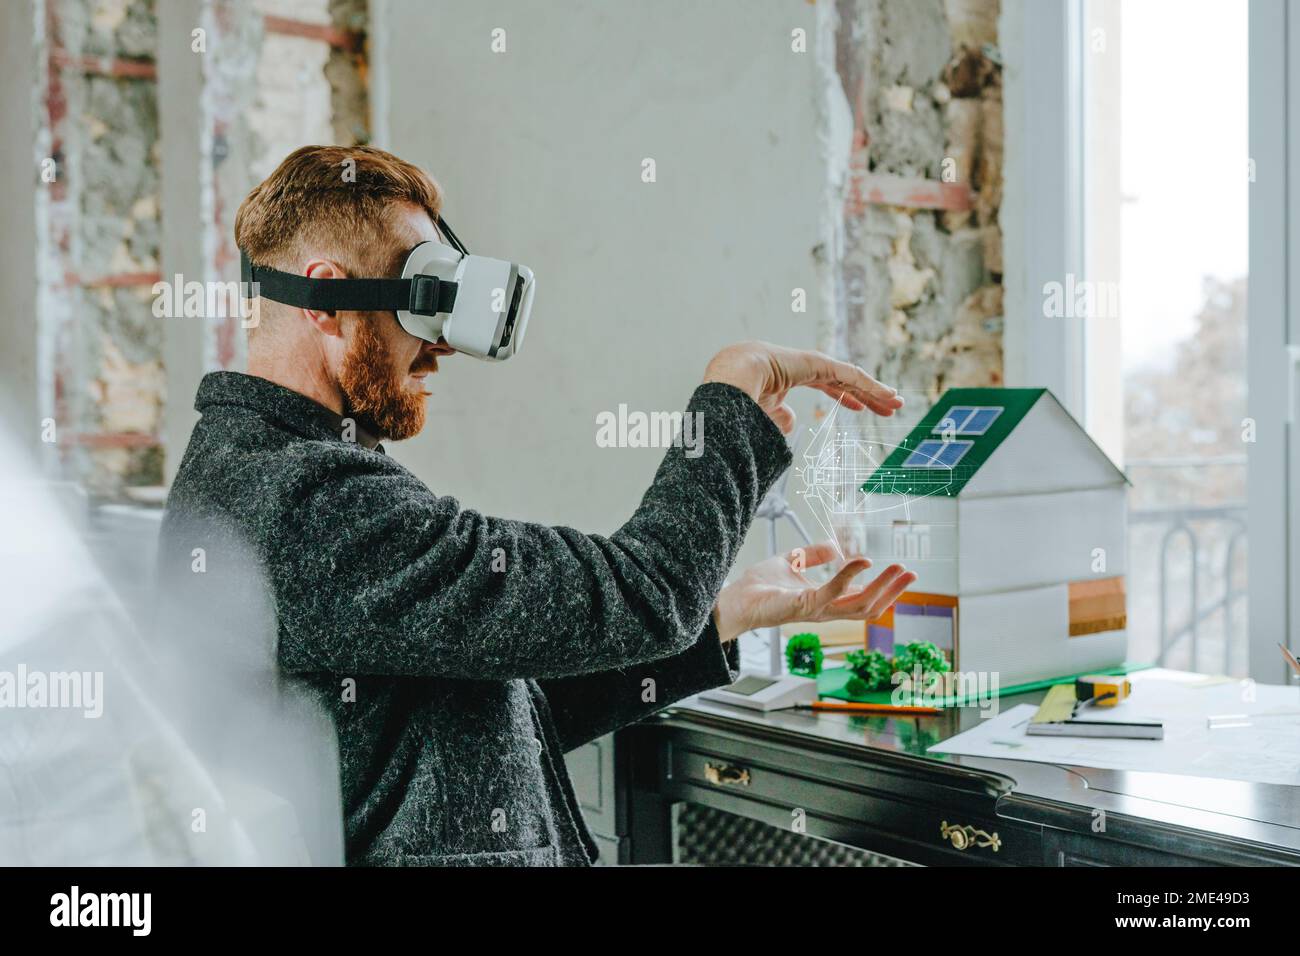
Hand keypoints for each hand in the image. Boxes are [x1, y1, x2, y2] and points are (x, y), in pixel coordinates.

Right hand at [702, 341, 902, 433]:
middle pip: (845, 381)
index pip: (827, 386)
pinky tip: (887, 395)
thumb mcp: (765, 414)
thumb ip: (780, 418)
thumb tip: (794, 422)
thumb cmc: (740, 397)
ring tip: (896, 401)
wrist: (731, 380)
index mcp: (792, 376)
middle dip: (867, 394)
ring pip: (852, 377)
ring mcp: (813, 362)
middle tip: (888, 407)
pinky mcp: (819, 362)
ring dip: (875, 390)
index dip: (846, 397)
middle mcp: (806, 367)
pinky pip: (850, 374)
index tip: (860, 408)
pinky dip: (870, 385)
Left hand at [712, 542, 917, 642]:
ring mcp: (816, 611)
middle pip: (869, 607)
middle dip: (892, 592)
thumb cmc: (759, 585)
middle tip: (912, 574)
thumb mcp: (791, 562)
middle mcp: (825, 610)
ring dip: (881, 587)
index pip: (862, 599)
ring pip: (859, 606)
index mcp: (825, 602)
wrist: (736, 598)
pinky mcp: (804, 606)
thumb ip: (812, 555)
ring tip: (898, 569)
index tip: (904, 573)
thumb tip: (835, 547)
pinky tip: (863, 561)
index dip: (885, 589)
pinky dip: (850, 576)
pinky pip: (833, 592)